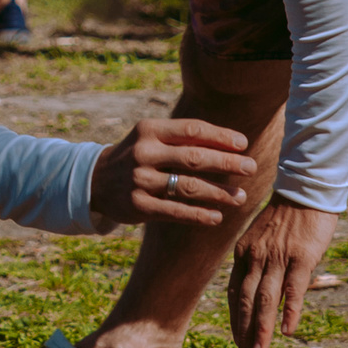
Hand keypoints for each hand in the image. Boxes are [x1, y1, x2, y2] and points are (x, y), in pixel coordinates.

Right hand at [89, 118, 257, 227]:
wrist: (96, 180)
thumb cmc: (138, 154)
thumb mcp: (152, 138)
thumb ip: (184, 138)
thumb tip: (233, 144)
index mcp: (150, 130)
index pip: (192, 130)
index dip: (220, 136)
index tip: (243, 144)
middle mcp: (144, 153)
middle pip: (194, 158)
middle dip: (227, 164)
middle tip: (251, 168)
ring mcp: (140, 180)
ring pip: (189, 187)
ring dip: (219, 193)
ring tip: (240, 197)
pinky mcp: (138, 206)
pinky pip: (176, 211)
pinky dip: (199, 215)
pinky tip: (217, 217)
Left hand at [227, 199, 339, 347]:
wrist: (307, 189)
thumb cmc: (288, 215)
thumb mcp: (264, 237)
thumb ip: (260, 263)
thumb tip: (263, 292)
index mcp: (244, 252)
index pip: (236, 293)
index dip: (236, 319)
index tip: (237, 340)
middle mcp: (256, 257)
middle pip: (247, 301)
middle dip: (244, 333)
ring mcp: (278, 258)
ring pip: (265, 300)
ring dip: (260, 329)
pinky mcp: (301, 258)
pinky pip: (293, 290)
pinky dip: (289, 311)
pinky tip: (287, 330)